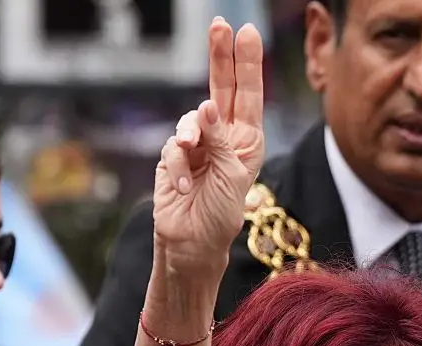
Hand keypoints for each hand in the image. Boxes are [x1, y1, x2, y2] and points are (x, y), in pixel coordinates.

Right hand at [153, 18, 264, 266]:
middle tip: (219, 25)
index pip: (249, 94)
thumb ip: (219, 140)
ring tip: (192, 156)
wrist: (193, 244)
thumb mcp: (231, 176)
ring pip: (191, 119)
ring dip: (191, 136)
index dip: (247, 63)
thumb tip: (205, 107)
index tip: (247, 31)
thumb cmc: (221, 215)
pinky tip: (185, 187)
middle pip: (220, 87)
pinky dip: (178, 165)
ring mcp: (197, 144)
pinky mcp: (173, 156)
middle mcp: (223, 137)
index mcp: (247, 140)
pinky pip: (174, 147)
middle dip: (220, 57)